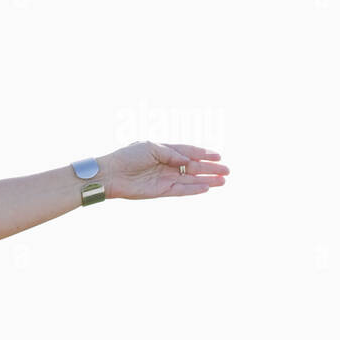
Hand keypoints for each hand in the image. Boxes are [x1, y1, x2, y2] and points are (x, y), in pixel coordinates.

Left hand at [100, 141, 229, 199]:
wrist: (111, 174)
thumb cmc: (128, 157)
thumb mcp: (152, 148)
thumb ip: (172, 153)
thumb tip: (189, 160)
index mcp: (163, 151)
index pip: (188, 152)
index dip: (203, 154)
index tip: (218, 155)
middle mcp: (166, 165)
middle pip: (193, 167)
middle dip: (210, 168)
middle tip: (227, 170)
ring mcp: (164, 179)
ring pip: (190, 180)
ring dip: (206, 180)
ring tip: (223, 181)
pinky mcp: (160, 191)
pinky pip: (181, 190)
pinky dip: (194, 189)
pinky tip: (207, 188)